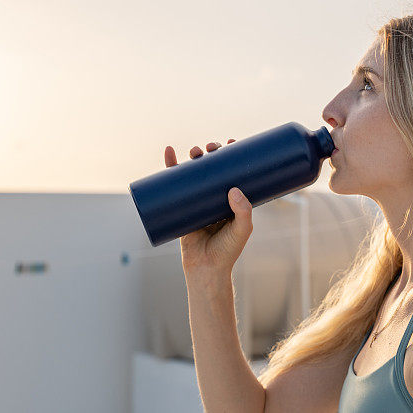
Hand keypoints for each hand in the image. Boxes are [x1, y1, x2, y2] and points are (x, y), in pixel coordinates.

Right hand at [164, 139, 253, 276]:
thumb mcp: (241, 229)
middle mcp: (215, 197)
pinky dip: (170, 167)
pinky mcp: (181, 207)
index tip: (232, 143)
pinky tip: (169, 153)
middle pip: (212, 168)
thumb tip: (234, 190)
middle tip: (211, 148)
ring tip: (194, 150)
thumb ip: (243, 211)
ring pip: (194, 173)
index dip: (232, 156)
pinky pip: (173, 185)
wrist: (205, 269)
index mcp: (232, 199)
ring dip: (193, 156)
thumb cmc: (228, 251)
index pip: (233, 171)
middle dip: (211, 153)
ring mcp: (198, 202)